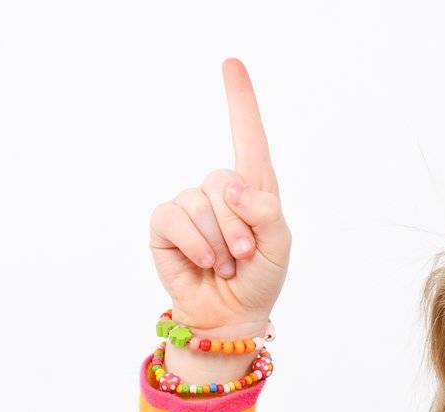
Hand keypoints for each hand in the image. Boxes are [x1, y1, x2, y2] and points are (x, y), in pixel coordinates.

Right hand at [148, 57, 291, 332]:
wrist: (230, 315)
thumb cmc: (259, 279)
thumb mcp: (279, 247)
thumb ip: (267, 213)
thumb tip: (233, 189)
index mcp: (253, 188)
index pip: (247, 137)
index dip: (240, 100)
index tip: (231, 63)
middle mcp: (220, 190)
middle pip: (225, 182)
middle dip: (239, 226)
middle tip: (245, 257)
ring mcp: (191, 205)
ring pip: (202, 204)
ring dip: (219, 243)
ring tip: (224, 266)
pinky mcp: (166, 224)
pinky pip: (175, 218)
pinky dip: (194, 244)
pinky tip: (202, 264)